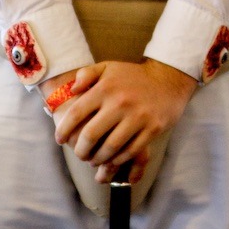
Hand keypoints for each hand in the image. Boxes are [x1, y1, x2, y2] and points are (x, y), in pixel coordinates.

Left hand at [53, 59, 196, 183]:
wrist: (168, 80)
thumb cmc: (133, 76)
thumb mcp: (108, 67)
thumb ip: (86, 74)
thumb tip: (72, 90)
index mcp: (106, 88)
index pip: (77, 113)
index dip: (64, 129)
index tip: (59, 139)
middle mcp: (120, 102)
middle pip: (91, 135)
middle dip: (80, 150)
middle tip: (78, 154)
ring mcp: (138, 117)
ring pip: (110, 147)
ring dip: (98, 158)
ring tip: (93, 160)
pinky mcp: (152, 129)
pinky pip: (131, 150)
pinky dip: (118, 159)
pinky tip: (112, 159)